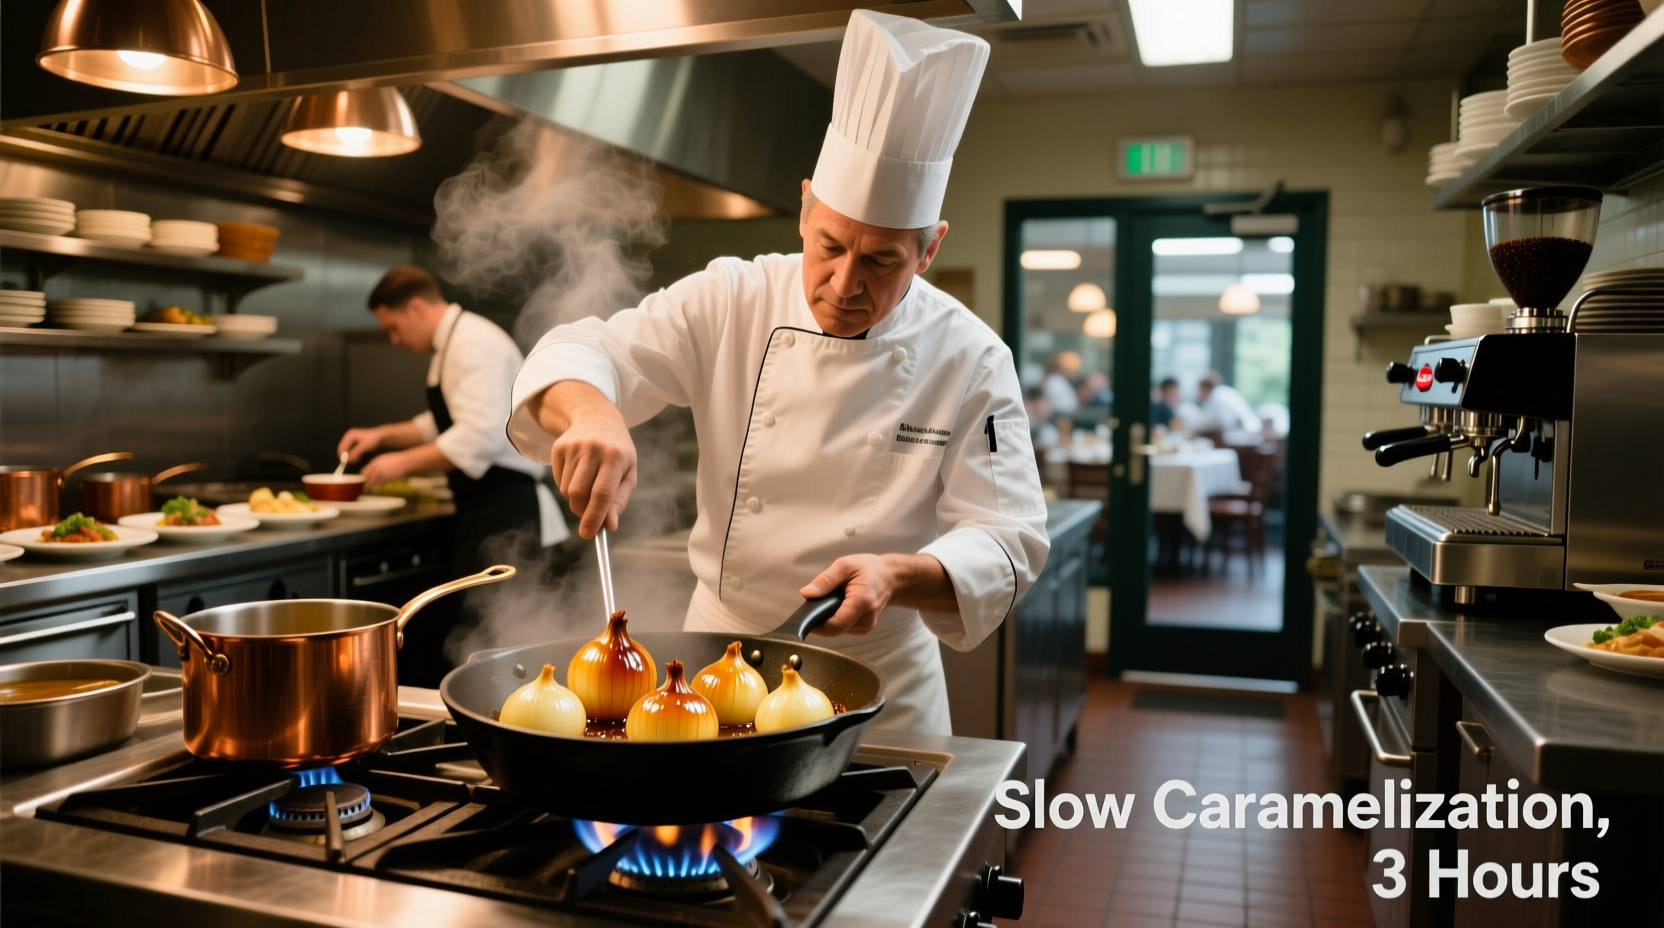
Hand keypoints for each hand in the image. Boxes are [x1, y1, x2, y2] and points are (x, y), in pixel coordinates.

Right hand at [339, 427, 381, 462]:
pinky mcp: (352, 443)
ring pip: (346, 451)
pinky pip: (349, 450)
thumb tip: (348, 459)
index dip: (343, 455)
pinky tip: (358, 457)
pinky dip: (352, 455)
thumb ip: (355, 452)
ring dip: (350, 456)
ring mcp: (350, 439)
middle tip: (353, 461)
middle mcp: (348, 436)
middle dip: (346, 456)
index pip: (342, 447)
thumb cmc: (372, 440)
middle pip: (342, 449)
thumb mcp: (364, 447)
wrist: (379, 437)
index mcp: (349, 435)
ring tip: (357, 459)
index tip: (348, 462)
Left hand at [360, 451, 408, 486]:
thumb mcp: (384, 460)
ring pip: (373, 482)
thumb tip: (372, 473)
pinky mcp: (386, 477)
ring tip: (375, 487)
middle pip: (367, 478)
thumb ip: (377, 465)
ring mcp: (381, 472)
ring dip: (374, 486)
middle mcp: (376, 467)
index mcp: (375, 462)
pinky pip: (380, 484)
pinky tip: (383, 486)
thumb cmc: (397, 460)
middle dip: (367, 483)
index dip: (364, 477)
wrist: (405, 461)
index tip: (365, 481)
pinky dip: (380, 486)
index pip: (364, 471)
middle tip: (367, 487)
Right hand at [538, 382, 636, 538]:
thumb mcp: (628, 472)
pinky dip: (568, 487)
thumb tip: (610, 525)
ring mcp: (573, 447)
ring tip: (588, 487)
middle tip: (589, 517)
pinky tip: (579, 474)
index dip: (594, 516)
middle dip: (582, 512)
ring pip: (567, 490)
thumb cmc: (617, 451)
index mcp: (616, 456)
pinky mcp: (558, 448)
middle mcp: (593, 449)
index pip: (602, 493)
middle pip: (579, 494)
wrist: (596, 417)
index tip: (589, 534)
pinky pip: (558, 481)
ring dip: (576, 500)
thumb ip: (619, 500)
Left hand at [799, 553, 956, 635]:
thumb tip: (807, 594)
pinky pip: (843, 628)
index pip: (835, 625)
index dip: (816, 625)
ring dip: (829, 618)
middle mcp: (866, 619)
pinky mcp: (864, 629)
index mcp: (862, 602)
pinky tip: (841, 605)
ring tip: (834, 600)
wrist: (893, 578)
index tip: (805, 618)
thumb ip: (825, 580)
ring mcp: (867, 626)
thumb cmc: (871, 569)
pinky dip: (837, 619)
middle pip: (834, 629)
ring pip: (837, 630)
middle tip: (819, 601)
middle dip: (821, 618)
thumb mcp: (845, 566)